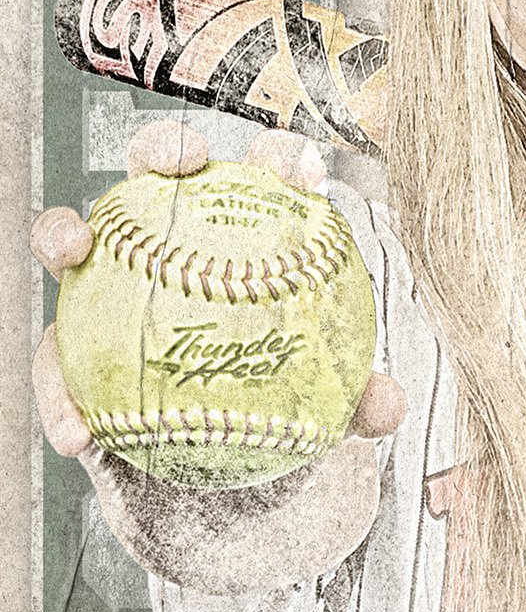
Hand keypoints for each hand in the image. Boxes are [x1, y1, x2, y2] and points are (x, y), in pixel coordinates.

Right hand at [31, 121, 404, 591]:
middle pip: (161, 174)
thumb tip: (385, 406)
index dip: (282, 163)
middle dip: (166, 146)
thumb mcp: (322, 413)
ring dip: (64, 230)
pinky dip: (60, 399)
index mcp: (240, 240)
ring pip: (80, 239)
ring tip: (73, 248)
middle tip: (184, 162)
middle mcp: (169, 244)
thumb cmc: (278, 412)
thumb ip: (351, 405)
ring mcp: (110, 286)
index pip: (265, 184)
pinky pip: (54, 363)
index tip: (306, 175)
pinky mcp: (68, 345)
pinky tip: (77, 435)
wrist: (220, 465)